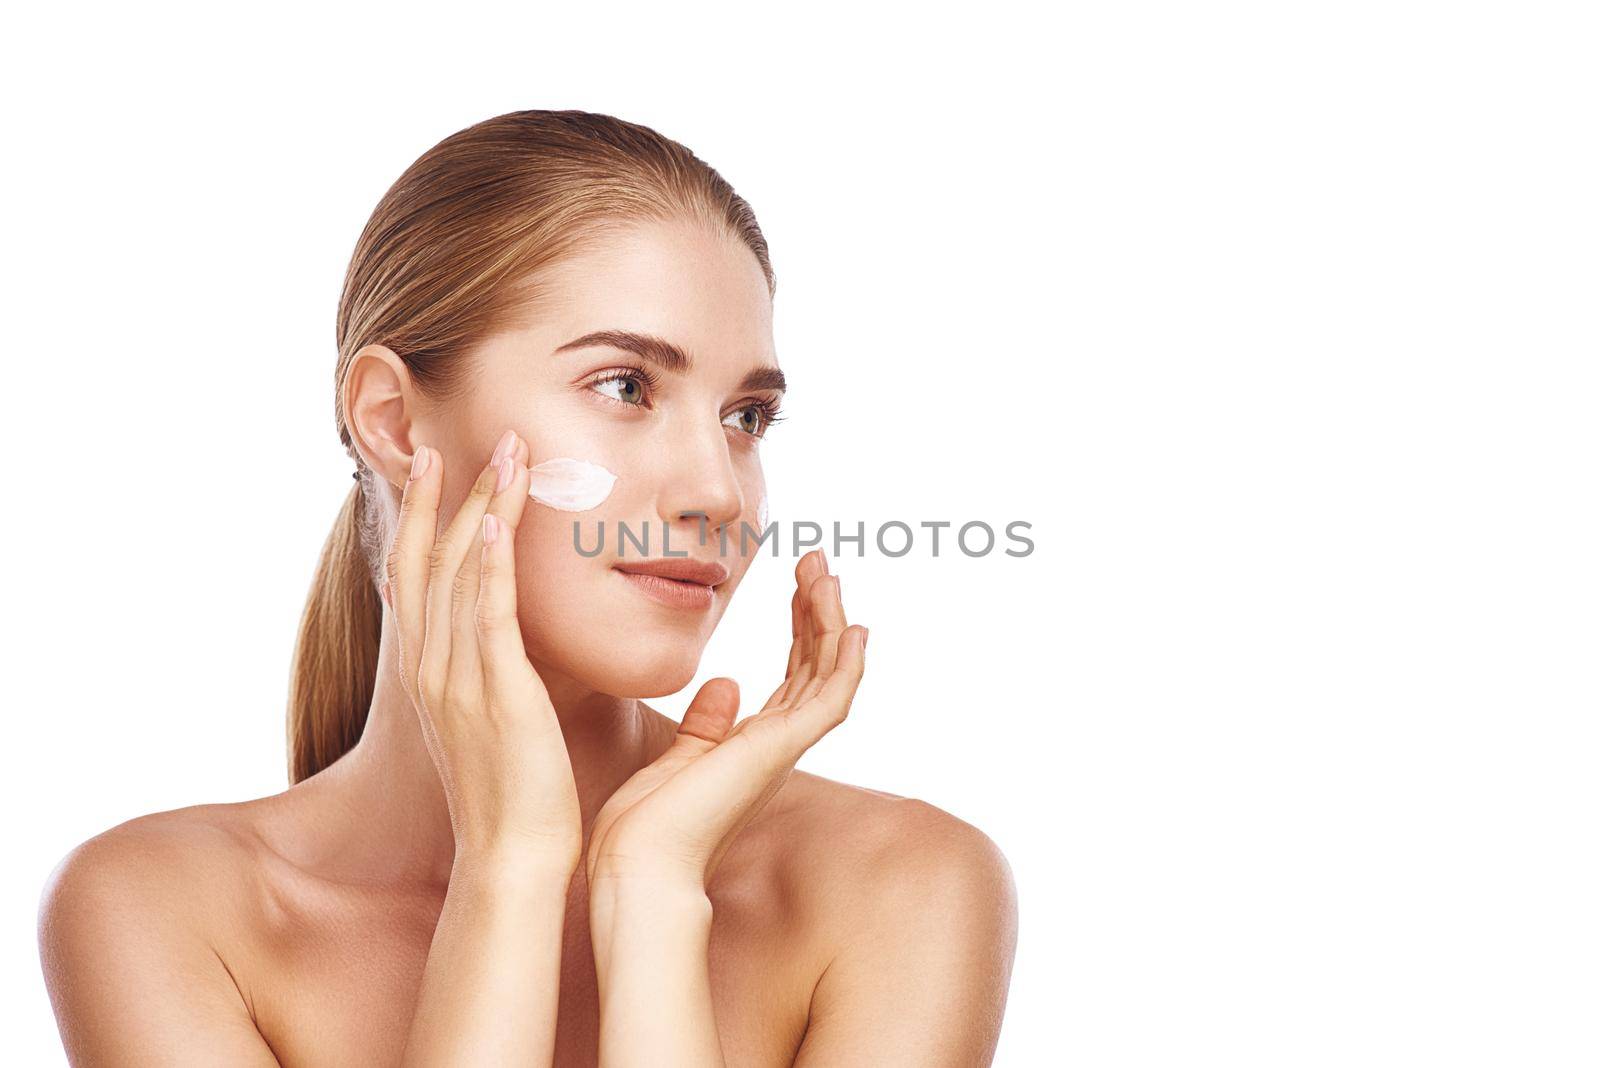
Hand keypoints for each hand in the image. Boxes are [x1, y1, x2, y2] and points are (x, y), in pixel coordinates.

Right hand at [386, 429, 581, 872]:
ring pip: (459, 574)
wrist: (512, 856)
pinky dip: (491, 565)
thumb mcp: (488, 718)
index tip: (432, 465)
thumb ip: (489, 669)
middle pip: (428, 561)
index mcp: (427, 672)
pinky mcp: (497, 693)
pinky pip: (488, 616)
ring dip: (481, 508)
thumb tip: (505, 636)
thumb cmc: (513, 793)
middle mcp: (431, 668)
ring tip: (507, 454)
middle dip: (446, 495)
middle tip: (469, 439)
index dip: (418, 516)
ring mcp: (458, 679)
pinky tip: (499, 522)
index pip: (412, 575)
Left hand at [584, 549, 866, 894]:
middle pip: (814, 668)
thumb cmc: (644, 826)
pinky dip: (846, 664)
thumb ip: (705, 724)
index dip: (800, 629)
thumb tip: (725, 682)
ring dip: (831, 621)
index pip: (791, 678)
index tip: (798, 585)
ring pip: (827, 675)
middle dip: (818, 612)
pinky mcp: (779, 749)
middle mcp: (777, 747)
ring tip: (826, 571)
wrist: (636, 865)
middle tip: (818, 561)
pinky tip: (853, 627)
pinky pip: (831, 700)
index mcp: (753, 748)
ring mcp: (783, 748)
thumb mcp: (676, 759)